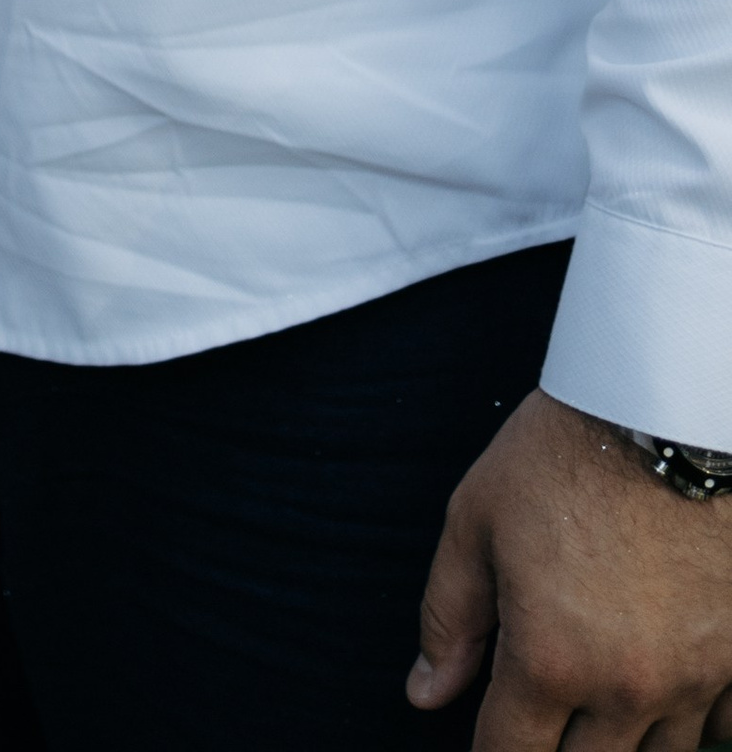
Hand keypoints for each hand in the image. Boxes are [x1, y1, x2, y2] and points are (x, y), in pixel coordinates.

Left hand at [411, 390, 731, 745]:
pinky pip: (721, 728)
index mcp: (552, 660)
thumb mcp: (476, 520)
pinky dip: (692, 718)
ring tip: (600, 696)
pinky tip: (668, 682)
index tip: (488, 741)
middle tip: (544, 709)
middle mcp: (628, 689)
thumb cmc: (564, 455)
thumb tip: (424, 693)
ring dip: (623, 738)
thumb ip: (450, 616)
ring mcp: (696, 679)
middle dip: (555, 749)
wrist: (669, 409)